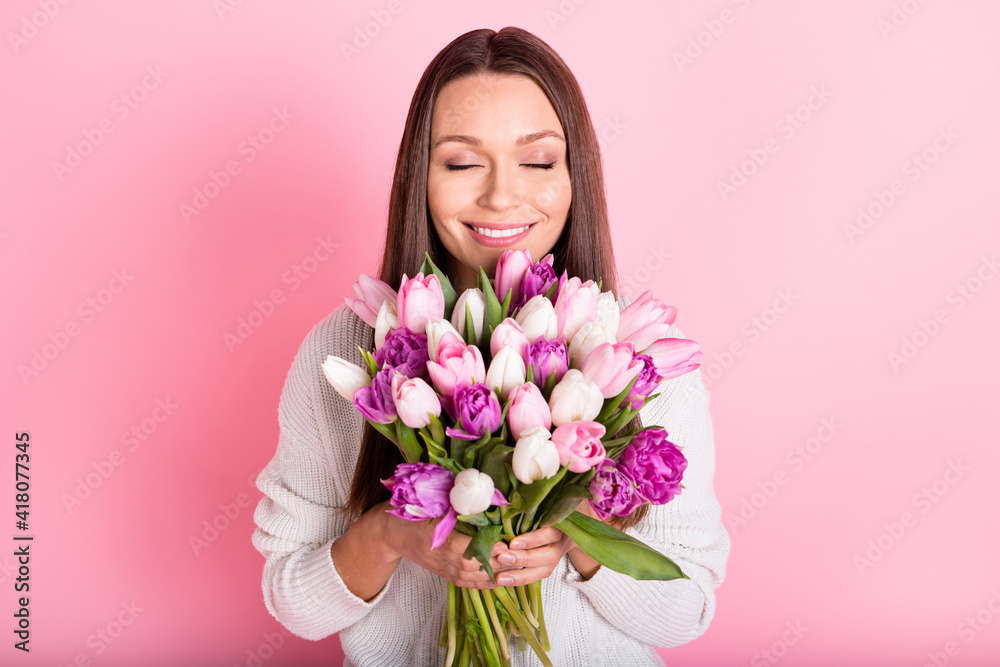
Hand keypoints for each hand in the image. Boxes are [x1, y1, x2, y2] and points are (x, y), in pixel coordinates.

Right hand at [376, 501, 513, 589]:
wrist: (388, 531)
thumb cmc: (409, 510)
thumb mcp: (428, 501)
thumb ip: (451, 499)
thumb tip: (478, 488)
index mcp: (432, 535)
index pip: (461, 547)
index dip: (483, 548)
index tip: (504, 543)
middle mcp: (436, 554)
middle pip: (468, 565)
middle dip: (493, 563)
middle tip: (516, 555)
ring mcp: (438, 566)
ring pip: (467, 577)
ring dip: (491, 575)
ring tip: (512, 568)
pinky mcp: (440, 572)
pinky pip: (462, 582)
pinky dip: (480, 584)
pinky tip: (497, 579)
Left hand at [490, 500, 610, 586]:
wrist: (575, 516)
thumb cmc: (555, 499)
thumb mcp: (551, 493)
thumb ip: (538, 490)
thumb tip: (515, 476)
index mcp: (564, 521)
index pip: (550, 533)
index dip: (533, 539)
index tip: (514, 541)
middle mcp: (563, 541)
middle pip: (547, 555)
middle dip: (524, 558)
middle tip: (502, 557)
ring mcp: (557, 555)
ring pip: (542, 570)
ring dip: (520, 575)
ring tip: (499, 577)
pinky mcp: (549, 565)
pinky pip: (537, 576)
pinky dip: (520, 580)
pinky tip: (502, 582)